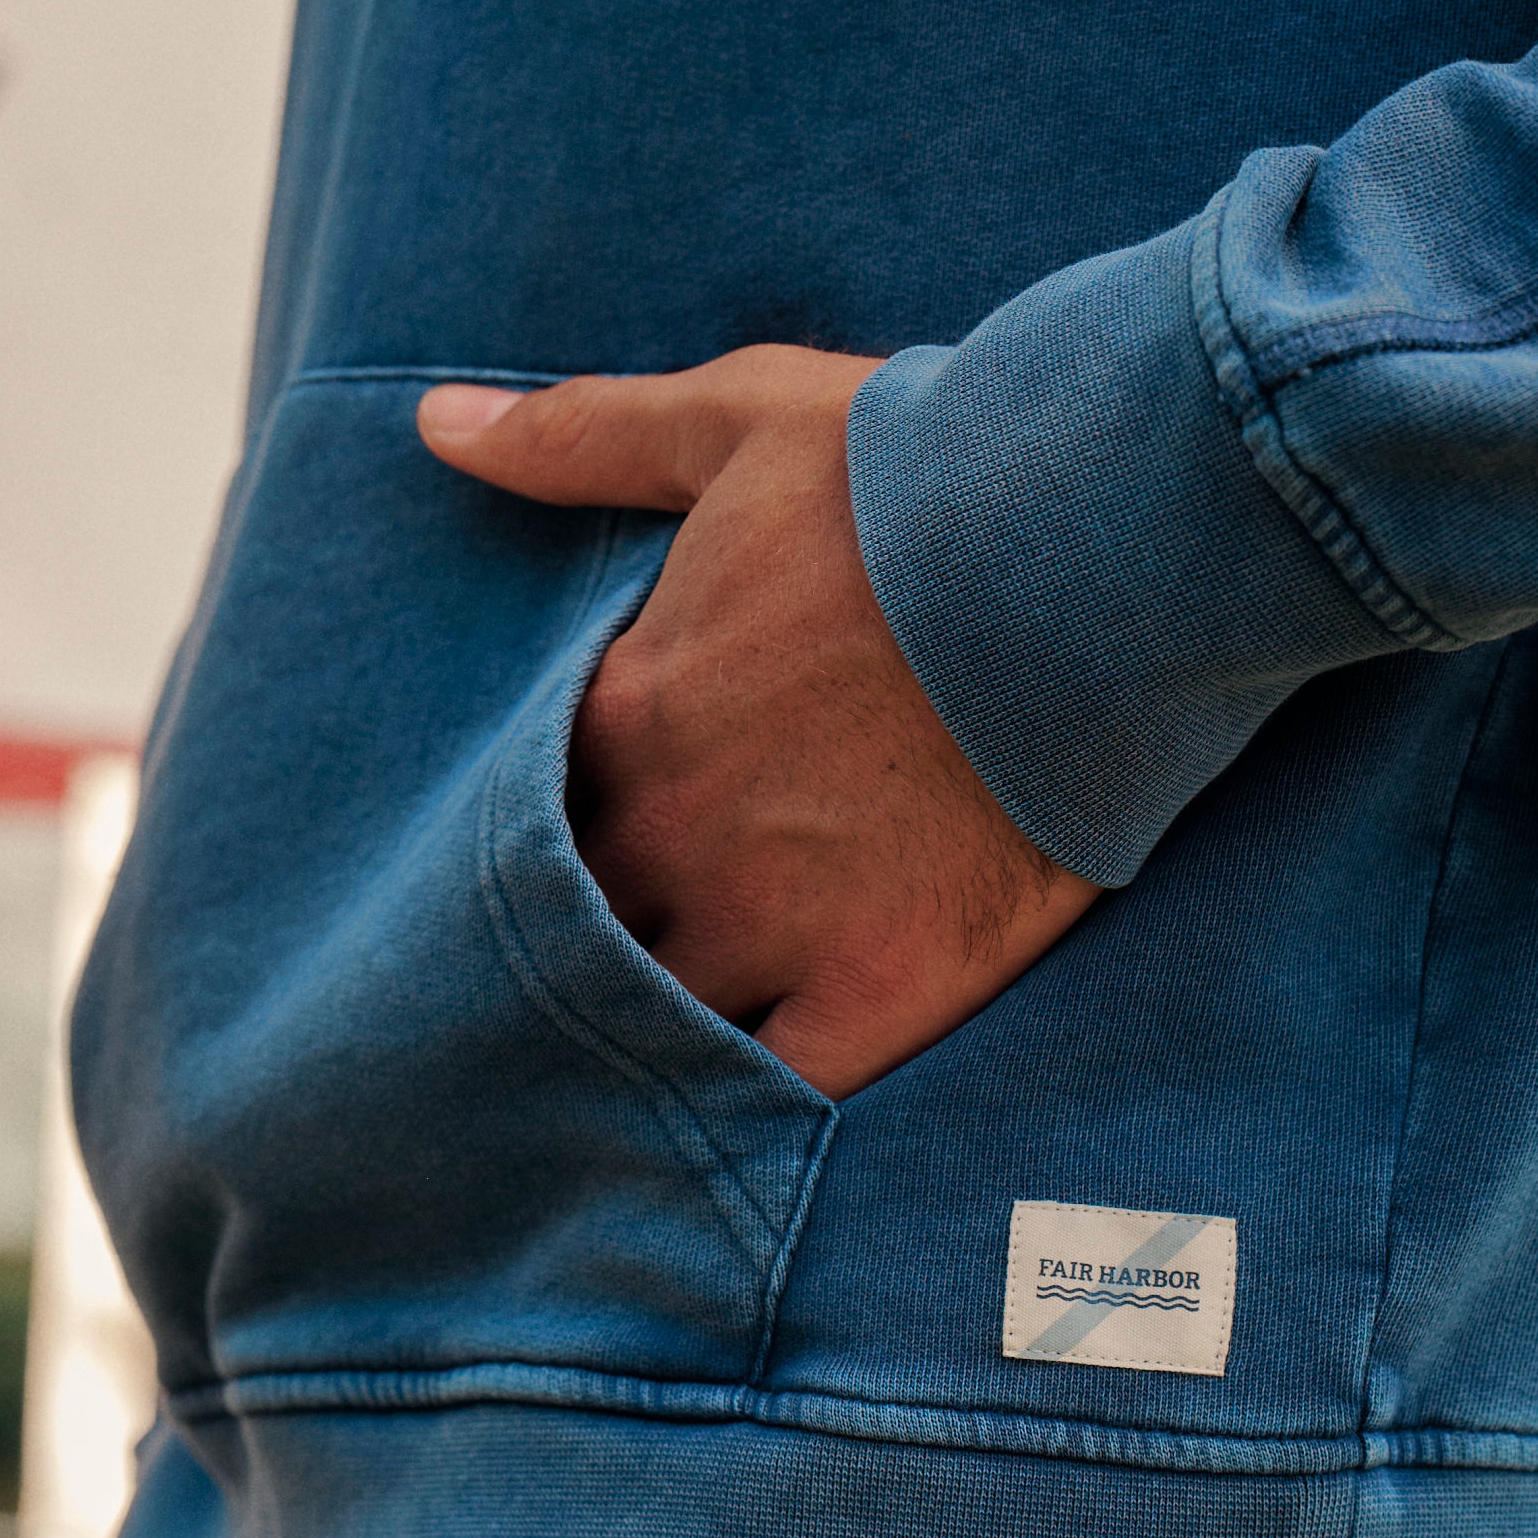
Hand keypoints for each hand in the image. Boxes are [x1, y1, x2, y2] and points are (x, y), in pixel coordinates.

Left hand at [419, 348, 1096, 1095]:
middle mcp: (677, 836)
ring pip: (665, 1022)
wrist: (1098, 552)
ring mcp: (776, 924)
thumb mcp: (738, 420)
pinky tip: (750, 1117)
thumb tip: (439, 428)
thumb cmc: (919, 474)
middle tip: (625, 953)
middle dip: (592, 943)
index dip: (556, 828)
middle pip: (584, 932)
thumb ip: (582, 437)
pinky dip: (760, 1105)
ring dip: (661, 1036)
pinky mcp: (883, 986)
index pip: (529, 810)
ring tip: (665, 1060)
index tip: (596, 826)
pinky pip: (785, 1088)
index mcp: (632, 713)